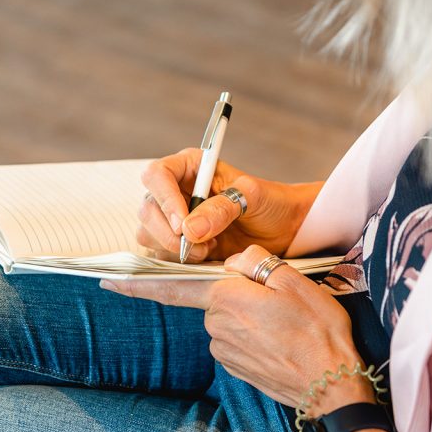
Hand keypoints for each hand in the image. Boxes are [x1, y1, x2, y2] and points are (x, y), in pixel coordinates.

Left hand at [100, 245, 371, 410]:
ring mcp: (224, 352)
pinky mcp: (235, 368)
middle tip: (276, 301)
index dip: (138, 281)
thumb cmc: (318, 332)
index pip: (172, 286)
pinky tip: (279, 341)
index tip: (108, 278)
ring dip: (247, 317)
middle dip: (234, 294)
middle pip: (212, 297)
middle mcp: (216, 327)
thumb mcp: (293, 281)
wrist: (330, 388)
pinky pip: (236, 340)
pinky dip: (253, 336)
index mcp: (226, 298)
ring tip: (284, 325)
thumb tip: (232, 263)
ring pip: (225, 319)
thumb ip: (254, 262)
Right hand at [136, 148, 322, 262]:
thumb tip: (189, 229)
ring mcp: (173, 220)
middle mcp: (175, 192)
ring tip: (209, 249)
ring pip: (148, 235)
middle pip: (147, 210)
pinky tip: (206, 257)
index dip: (164, 200)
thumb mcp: (252, 197)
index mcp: (188, 168)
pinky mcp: (178, 245)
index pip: (156, 176)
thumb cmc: (270, 202)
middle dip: (168, 233)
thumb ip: (221, 209)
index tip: (183, 224)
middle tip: (198, 245)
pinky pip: (161, 256)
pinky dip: (179, 262)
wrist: (284, 228)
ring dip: (174, 249)